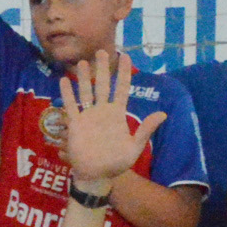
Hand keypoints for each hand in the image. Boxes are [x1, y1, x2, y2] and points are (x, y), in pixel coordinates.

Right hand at [57, 50, 159, 188]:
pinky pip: (71, 106)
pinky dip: (67, 94)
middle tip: (101, 52)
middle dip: (103, 68)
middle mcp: (103, 111)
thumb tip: (163, 114)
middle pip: (103, 85)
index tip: (125, 55)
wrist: (96, 175)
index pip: (121, 88)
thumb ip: (146, 130)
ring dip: (84, 77)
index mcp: (118, 114)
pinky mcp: (75, 124)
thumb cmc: (116, 163)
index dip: (123, 72)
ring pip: (86, 92)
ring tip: (82, 62)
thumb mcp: (134, 148)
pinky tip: (64, 81)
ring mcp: (88, 117)